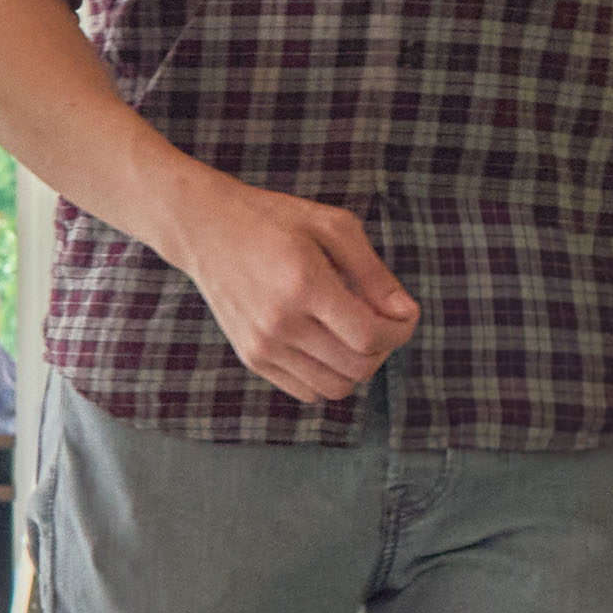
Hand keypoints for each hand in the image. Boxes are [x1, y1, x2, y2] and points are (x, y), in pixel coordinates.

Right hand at [160, 169, 418, 405]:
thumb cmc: (275, 221)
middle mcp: (280, 323)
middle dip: (385, 348)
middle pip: (358, 366)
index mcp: (303, 284)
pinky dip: (330, 377)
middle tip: (383, 321)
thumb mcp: (332, 226)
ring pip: (336, 387)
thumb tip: (406, 314)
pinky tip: (329, 345)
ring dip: (358, 367)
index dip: (400, 331)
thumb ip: (374, 272)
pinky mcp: (252, 358)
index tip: (405, 315)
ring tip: (355, 334)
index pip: (369, 336)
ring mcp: (262, 346)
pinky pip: (308, 391)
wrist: (206, 230)